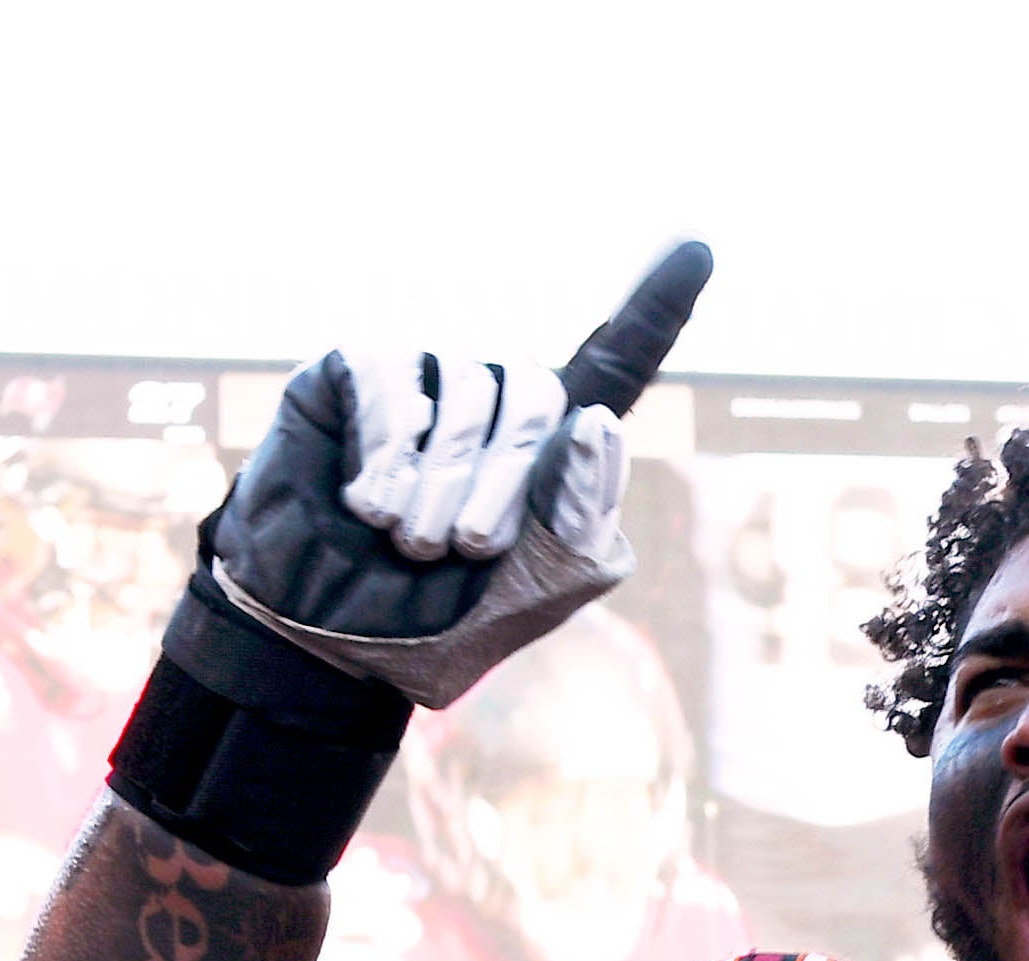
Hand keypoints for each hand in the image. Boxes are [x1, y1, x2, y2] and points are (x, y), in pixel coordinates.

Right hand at [203, 246, 708, 710]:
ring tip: (409, 540)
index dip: (656, 307)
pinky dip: (388, 450)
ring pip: (468, 388)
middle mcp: (491, 393)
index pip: (615, 363)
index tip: (700, 247)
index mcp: (549, 446)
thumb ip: (581, 518)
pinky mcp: (356, 368)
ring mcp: (425, 374)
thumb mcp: (534, 590)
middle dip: (505, 483)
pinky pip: (393, 376)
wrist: (328, 645)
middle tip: (467, 550)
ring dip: (439, 484)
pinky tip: (367, 503)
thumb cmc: (433, 623)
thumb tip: (592, 423)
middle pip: (538, 395)